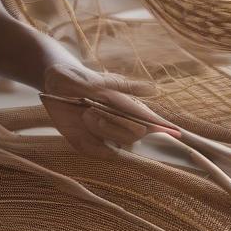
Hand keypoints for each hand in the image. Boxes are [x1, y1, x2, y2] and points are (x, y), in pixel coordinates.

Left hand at [40, 60, 180, 157]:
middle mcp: (118, 122)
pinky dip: (88, 144)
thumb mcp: (95, 79)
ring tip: (84, 114)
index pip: (148, 120)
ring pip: (115, 145)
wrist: (53, 84)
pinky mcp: (88, 143)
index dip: (163, 128)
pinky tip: (80, 128)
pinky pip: (95, 152)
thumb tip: (151, 89)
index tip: (177, 133)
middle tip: (92, 112)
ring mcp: (103, 135)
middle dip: (115, 127)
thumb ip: (123, 87)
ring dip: (99, 131)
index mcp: (124, 105)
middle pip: (133, 135)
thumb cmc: (76, 78)